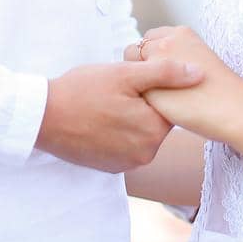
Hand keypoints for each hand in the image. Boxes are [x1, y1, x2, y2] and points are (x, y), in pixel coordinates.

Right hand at [35, 58, 204, 172]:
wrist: (42, 117)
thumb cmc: (82, 90)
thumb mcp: (125, 74)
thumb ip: (166, 73)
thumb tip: (200, 72)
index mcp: (153, 131)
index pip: (169, 105)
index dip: (154, 88)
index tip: (134, 80)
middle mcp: (145, 154)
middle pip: (155, 121)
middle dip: (142, 104)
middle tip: (117, 90)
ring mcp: (127, 164)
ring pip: (141, 133)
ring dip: (130, 118)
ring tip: (107, 103)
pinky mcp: (111, 168)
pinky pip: (126, 146)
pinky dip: (118, 133)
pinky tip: (101, 119)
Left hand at [123, 26, 242, 142]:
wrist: (234, 108)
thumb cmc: (221, 90)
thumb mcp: (199, 60)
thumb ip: (178, 57)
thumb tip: (159, 64)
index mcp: (181, 33)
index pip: (151, 38)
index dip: (152, 55)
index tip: (161, 71)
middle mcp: (165, 43)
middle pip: (137, 49)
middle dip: (141, 65)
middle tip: (156, 85)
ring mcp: (156, 63)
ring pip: (131, 68)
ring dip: (138, 80)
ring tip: (159, 96)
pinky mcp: (150, 85)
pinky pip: (136, 90)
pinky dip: (142, 96)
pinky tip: (159, 106)